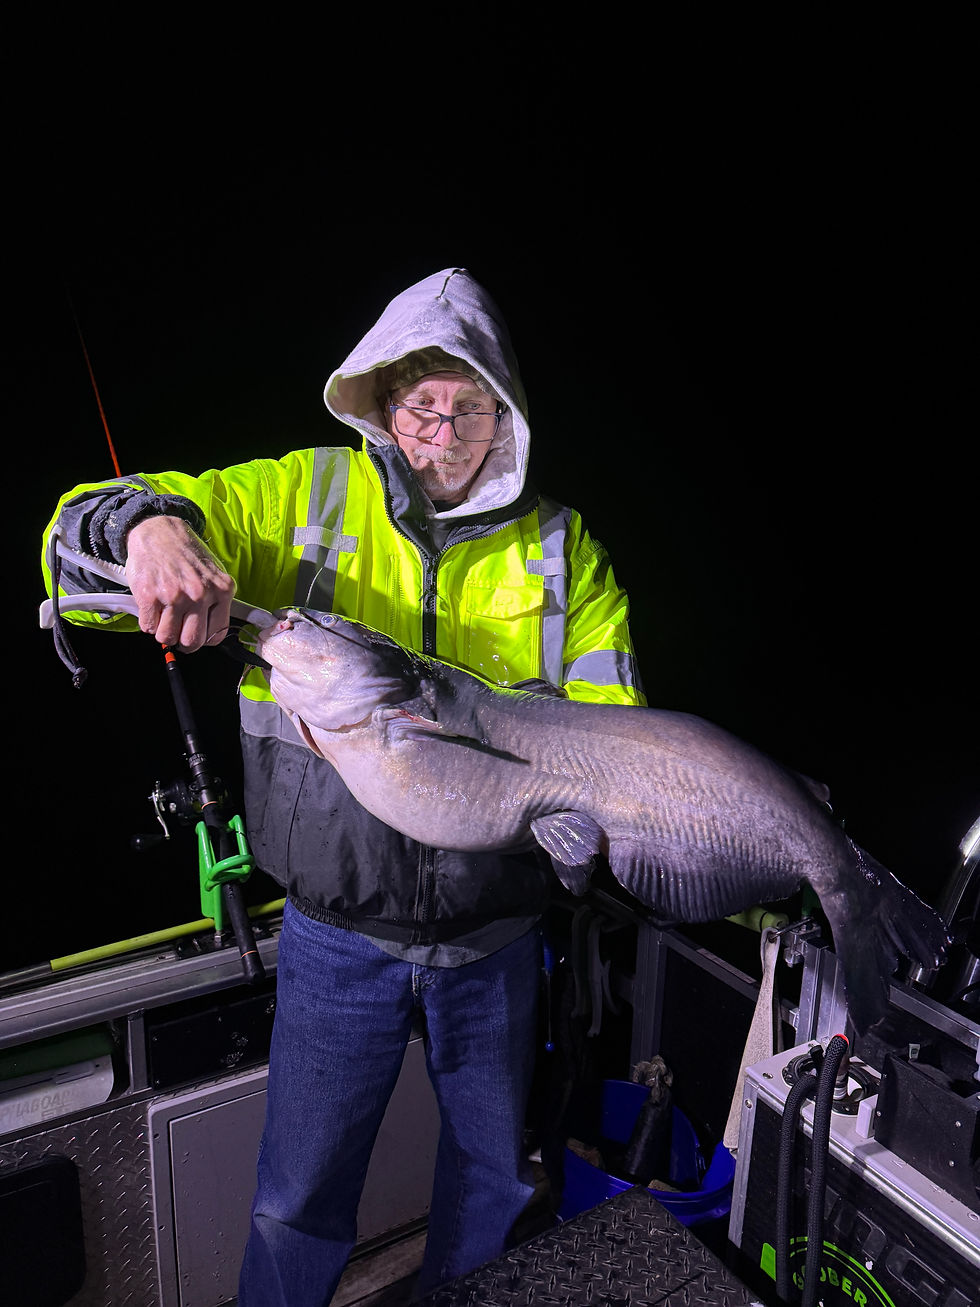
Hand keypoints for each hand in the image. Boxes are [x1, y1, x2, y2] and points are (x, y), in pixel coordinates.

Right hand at [125, 516, 235, 651]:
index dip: (204, 639)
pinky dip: (148, 622)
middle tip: (178, 632)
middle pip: (192, 642)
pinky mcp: (150, 596)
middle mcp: (200, 594)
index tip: (196, 634)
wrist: (159, 531)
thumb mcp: (213, 574)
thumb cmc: (186, 554)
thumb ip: (216, 601)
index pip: (217, 635)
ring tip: (164, 617)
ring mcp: (174, 595)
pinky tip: (153, 608)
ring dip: (163, 632)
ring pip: (167, 637)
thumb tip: (210, 633)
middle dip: (183, 642)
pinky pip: (148, 626)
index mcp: (221, 590)